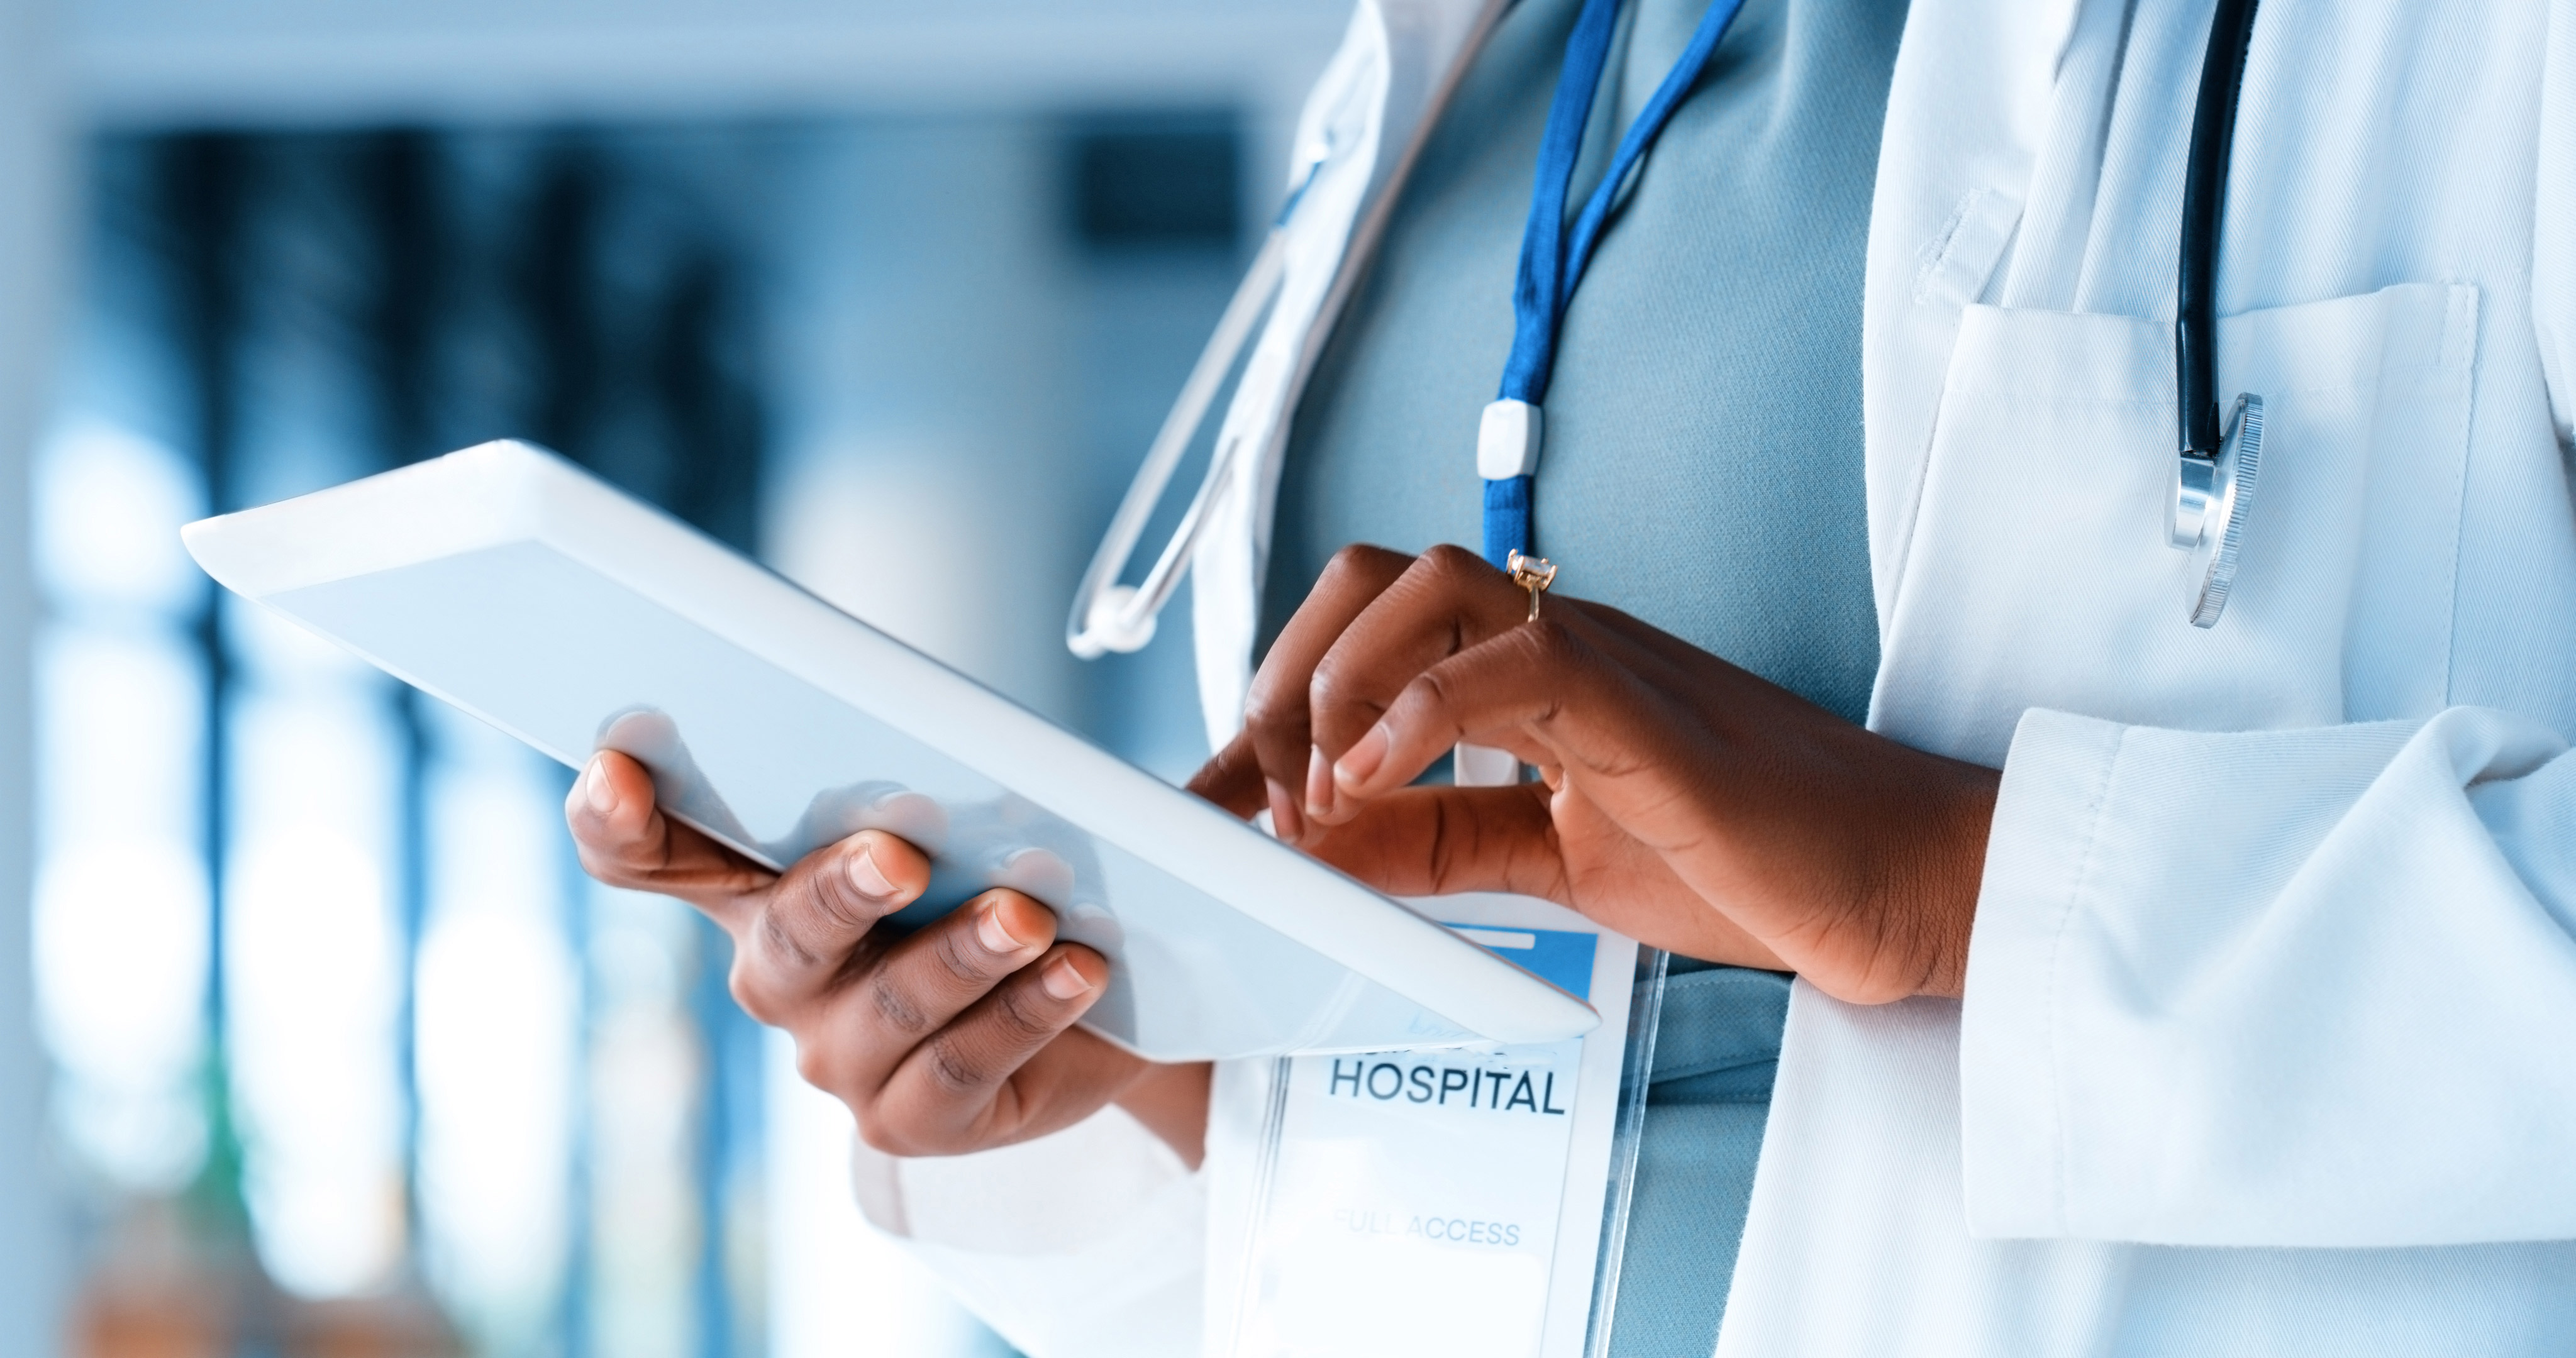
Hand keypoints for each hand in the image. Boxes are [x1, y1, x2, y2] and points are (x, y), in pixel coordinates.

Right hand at [567, 751, 1210, 1162]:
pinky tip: (1075, 972)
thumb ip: (917, 779)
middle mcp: (781, 979)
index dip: (614, 821)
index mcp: (757, 888)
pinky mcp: (912, 1122)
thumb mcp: (948, 823)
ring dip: (963, 954)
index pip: (647, 858)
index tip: (618, 769)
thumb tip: (957, 730)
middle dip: (842, 891)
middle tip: (900, 854)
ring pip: (890, 1006)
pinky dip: (1024, 1012)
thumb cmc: (991, 885)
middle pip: (786, 934)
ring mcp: (839, 1060)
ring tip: (1026, 915)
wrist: (1084, 1004)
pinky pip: (961, 1067)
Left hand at [1190, 545, 1999, 1003]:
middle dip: (1281, 681)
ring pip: (1421, 587)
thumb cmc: (1751, 862)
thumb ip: (1438, 843)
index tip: (1215, 803)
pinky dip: (1411, 714)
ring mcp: (1599, 660)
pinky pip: (1508, 661)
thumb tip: (1319, 842)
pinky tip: (1368, 788)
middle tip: (1270, 805)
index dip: (1265, 711)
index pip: (1363, 633)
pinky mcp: (1643, 709)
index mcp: (1527, 669)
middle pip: (1366, 577)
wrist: (1901, 882)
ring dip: (1332, 686)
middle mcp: (1552, 639)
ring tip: (1319, 801)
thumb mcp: (1552, 862)